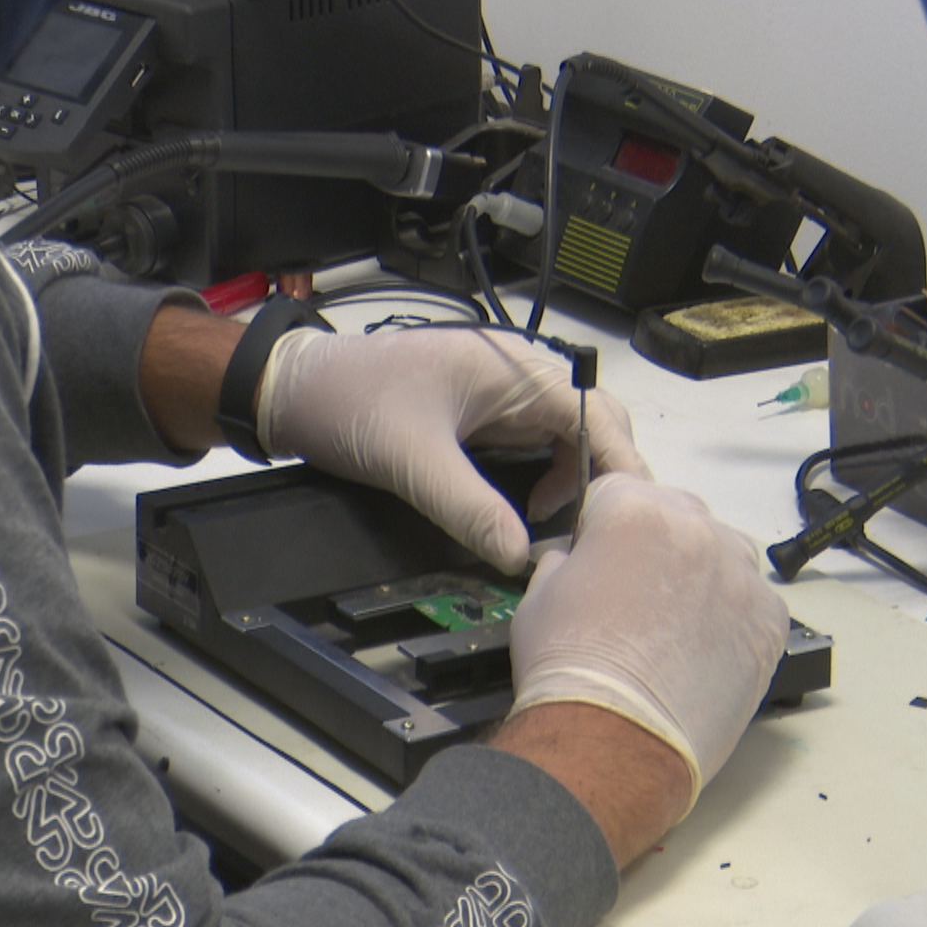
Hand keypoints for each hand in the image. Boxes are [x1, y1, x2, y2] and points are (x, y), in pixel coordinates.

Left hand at [255, 326, 647, 573]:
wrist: (294, 388)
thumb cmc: (349, 401)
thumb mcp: (412, 460)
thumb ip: (468, 509)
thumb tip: (520, 558)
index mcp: (511, 368)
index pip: (595, 414)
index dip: (620, 466)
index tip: (632, 517)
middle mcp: (517, 374)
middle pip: (593, 424)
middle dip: (602, 477)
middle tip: (599, 535)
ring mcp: (503, 394)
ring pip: (568, 438)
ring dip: (572, 483)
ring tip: (554, 529)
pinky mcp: (485, 416)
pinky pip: (536, 447)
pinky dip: (544, 481)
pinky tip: (526, 514)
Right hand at [506, 474, 790, 818]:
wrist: (612, 738)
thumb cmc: (569, 669)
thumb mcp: (539, 596)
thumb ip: (564, 561)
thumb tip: (577, 561)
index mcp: (635, 509)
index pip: (619, 490)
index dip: (602, 525)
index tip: (599, 554)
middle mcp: (697, 529)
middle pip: (679, 515)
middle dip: (657, 544)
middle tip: (636, 596)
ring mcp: (740, 576)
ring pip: (724, 554)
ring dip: (701, 575)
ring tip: (673, 626)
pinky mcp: (768, 623)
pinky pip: (754, 602)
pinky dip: (733, 618)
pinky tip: (704, 650)